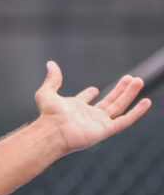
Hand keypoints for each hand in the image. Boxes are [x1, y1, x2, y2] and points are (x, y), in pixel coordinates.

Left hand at [35, 60, 151, 153]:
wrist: (53, 130)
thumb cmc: (48, 115)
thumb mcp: (47, 92)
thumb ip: (52, 78)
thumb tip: (50, 63)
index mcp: (74, 108)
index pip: (84, 100)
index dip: (88, 94)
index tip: (94, 90)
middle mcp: (87, 116)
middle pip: (108, 102)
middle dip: (120, 90)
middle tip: (131, 78)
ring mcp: (98, 123)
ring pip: (119, 107)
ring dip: (129, 94)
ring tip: (139, 81)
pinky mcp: (105, 130)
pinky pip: (125, 121)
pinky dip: (136, 112)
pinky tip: (146, 102)